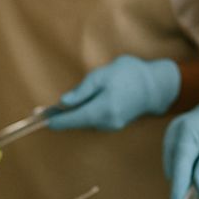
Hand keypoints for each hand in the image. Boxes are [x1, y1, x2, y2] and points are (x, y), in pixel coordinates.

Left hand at [47, 55, 180, 132]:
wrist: (156, 85)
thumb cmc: (129, 74)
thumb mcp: (103, 75)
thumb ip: (83, 90)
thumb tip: (64, 102)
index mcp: (103, 109)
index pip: (74, 118)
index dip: (57, 120)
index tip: (41, 120)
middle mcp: (107, 122)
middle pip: (78, 122)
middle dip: (62, 117)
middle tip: (43, 112)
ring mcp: (113, 125)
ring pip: (86, 121)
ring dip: (74, 115)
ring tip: (59, 109)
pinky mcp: (116, 123)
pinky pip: (94, 120)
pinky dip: (85, 115)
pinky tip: (80, 107)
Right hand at [163, 87, 198, 198]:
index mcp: (185, 133)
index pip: (179, 168)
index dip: (177, 188)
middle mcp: (174, 133)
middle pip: (177, 168)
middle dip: (194, 176)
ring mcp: (173, 135)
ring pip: (181, 166)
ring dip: (197, 169)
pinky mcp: (177, 139)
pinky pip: (184, 160)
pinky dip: (197, 163)